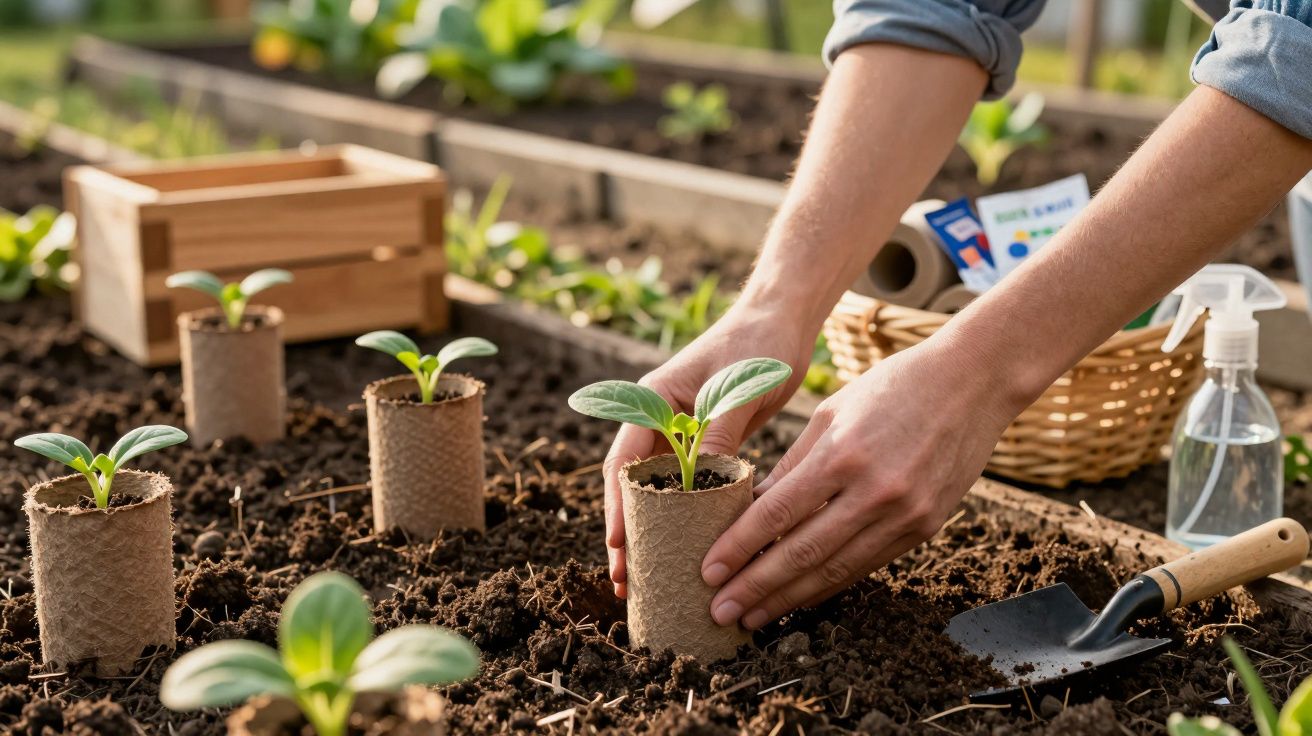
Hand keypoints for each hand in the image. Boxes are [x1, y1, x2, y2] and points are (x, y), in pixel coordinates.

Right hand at [602, 304, 812, 597]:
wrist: (782, 320)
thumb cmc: (758, 344)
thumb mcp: (738, 388)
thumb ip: (719, 430)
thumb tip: (703, 479)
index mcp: (652, 400)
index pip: (624, 462)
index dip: (618, 507)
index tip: (618, 547)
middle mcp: (658, 418)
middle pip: (632, 484)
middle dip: (626, 532)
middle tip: (623, 581)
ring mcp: (679, 431)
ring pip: (656, 490)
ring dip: (651, 531)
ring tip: (645, 578)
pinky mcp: (704, 441)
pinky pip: (685, 486)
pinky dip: (683, 516)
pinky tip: (687, 548)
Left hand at [700, 340, 1019, 628]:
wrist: (972, 383)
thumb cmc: (893, 387)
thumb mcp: (832, 412)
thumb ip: (792, 464)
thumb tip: (752, 509)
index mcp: (842, 453)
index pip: (777, 513)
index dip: (740, 547)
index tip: (709, 571)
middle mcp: (874, 491)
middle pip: (802, 552)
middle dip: (755, 587)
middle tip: (720, 611)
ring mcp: (904, 514)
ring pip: (834, 570)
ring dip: (788, 599)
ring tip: (753, 617)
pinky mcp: (925, 527)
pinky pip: (866, 565)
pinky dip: (829, 585)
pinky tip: (800, 598)